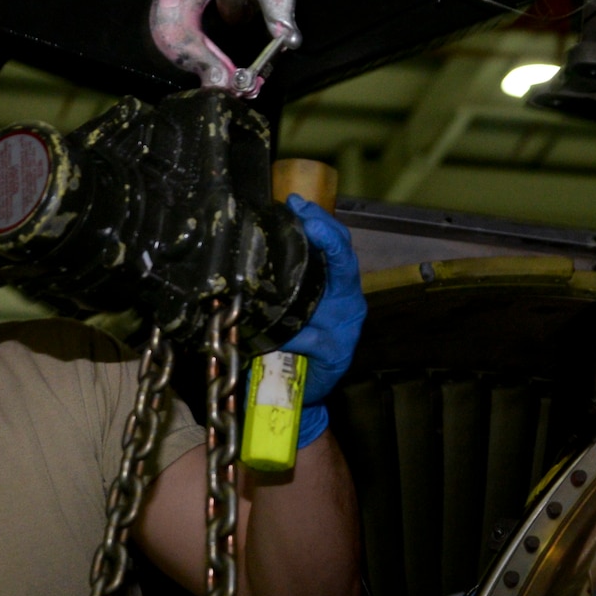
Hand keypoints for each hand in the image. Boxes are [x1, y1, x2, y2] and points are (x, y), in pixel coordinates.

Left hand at [286, 195, 365, 415]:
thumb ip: (277, 281)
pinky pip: (310, 337)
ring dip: (306, 278)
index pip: (336, 246)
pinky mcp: (337, 353)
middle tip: (306, 216)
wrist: (295, 391)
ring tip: (295, 247)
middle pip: (344, 261)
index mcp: (335, 286)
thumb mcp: (282, 307)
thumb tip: (248, 244)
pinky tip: (277, 330)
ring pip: (331, 294)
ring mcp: (346, 327)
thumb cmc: (288, 343)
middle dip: (327, 234)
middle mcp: (347, 301)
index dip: (320, 222)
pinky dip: (292, 333)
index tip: (297, 203)